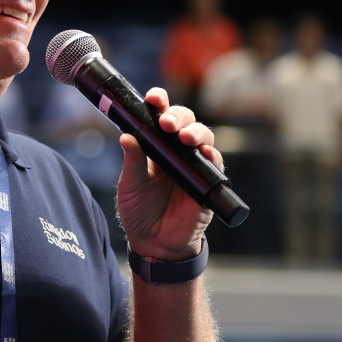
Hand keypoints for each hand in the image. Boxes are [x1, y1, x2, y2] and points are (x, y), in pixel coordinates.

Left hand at [116, 89, 222, 260]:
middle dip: (178, 116)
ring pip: (203, 136)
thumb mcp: (130, 186)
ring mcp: (193, 164)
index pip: (159, 116)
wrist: (154, 243)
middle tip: (167, 123)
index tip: (154, 98)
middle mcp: (176, 150)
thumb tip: (126, 137)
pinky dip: (212, 155)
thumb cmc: (139, 210)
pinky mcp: (207, 182)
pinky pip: (214, 163)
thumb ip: (132, 162)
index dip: (159, 103)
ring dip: (196, 132)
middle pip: (184, 121)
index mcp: (155, 145)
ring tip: (186, 137)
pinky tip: (204, 151)